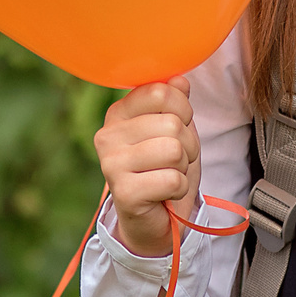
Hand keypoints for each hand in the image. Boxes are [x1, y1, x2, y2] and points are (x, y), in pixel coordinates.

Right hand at [94, 77, 199, 257]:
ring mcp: (111, 164)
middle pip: (172, 123)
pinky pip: (172, 179)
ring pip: (174, 150)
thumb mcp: (174, 128)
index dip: (183, 110)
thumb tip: (179, 79)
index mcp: (119, 112)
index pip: (161, 91)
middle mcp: (108, 135)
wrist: (156, 217)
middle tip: (174, 160)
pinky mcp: (123, 193)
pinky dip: (179, 188)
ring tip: (169, 174)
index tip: (176, 128)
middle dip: (187, 144)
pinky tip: (164, 193)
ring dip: (183, 166)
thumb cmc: (165, 167)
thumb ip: (174, 101)